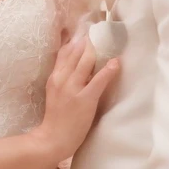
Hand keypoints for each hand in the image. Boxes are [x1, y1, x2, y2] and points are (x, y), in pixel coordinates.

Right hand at [35, 37, 118, 161]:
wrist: (52, 139)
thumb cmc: (57, 118)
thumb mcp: (55, 93)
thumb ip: (64, 79)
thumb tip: (79, 66)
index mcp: (55, 77)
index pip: (64, 53)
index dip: (76, 41)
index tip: (87, 31)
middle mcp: (62, 79)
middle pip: (76, 53)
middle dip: (89, 40)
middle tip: (102, 30)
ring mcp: (73, 89)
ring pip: (85, 62)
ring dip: (98, 50)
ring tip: (110, 40)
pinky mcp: (85, 99)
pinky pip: (98, 81)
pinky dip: (108, 70)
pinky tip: (116, 63)